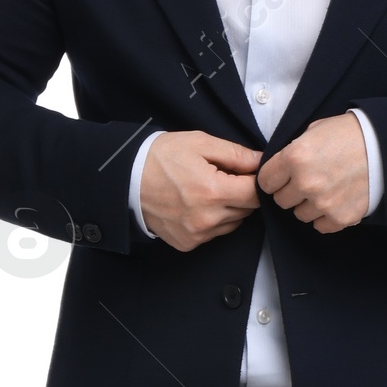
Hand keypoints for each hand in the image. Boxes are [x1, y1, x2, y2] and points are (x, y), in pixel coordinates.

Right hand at [139, 130, 262, 250]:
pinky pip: (214, 234)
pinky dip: (212, 221)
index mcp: (212, 191)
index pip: (255, 194)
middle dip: (240, 193)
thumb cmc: (160, 158)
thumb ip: (236, 154)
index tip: (246, 173)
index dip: (255, 181)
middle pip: (246, 210)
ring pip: (232, 223)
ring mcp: (196, 234)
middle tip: (221, 178)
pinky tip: (195, 205)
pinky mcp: (187, 243)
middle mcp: (207, 218)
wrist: (126, 179)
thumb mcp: (200, 143)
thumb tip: (261, 161)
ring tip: (205, 191)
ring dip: (228, 209)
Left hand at [257, 112, 369, 233]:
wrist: (384, 146)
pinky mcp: (341, 217)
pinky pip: (320, 226)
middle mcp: (306, 183)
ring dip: (308, 205)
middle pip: (281, 201)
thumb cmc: (349, 134)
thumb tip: (279, 169)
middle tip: (307, 180)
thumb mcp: (313, 131)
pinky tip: (335, 201)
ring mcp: (324, 203)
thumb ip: (292, 152)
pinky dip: (325, 216)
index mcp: (295, 158)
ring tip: (325, 189)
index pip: (265, 181)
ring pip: (300, 215)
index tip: (283, 176)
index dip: (274, 178)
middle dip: (290, 191)